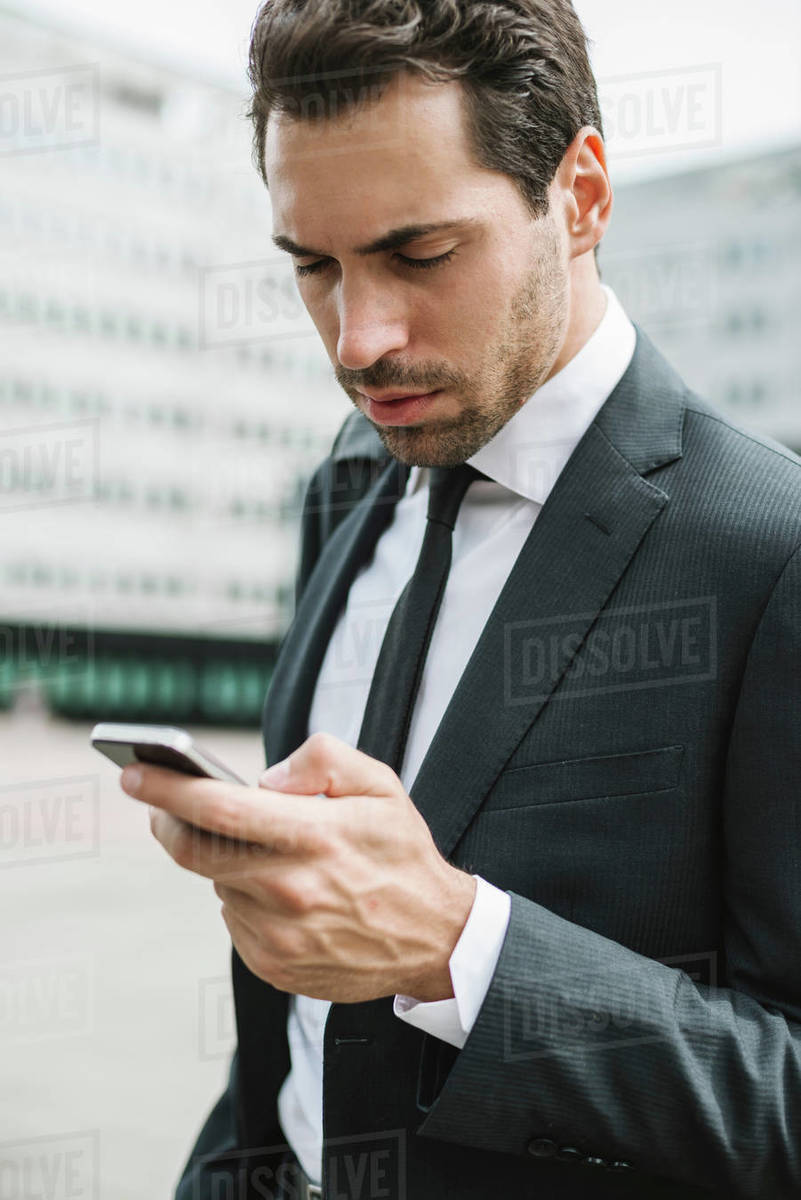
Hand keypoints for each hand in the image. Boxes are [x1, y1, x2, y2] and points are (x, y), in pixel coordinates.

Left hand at [121, 732, 476, 1002]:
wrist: (435, 939)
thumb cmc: (403, 856)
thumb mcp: (379, 784)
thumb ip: (320, 760)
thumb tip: (264, 779)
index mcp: (314, 837)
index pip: (218, 810)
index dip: (168, 790)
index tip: (135, 775)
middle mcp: (289, 888)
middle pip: (195, 852)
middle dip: (169, 822)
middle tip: (166, 807)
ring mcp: (278, 933)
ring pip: (218, 883)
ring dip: (227, 862)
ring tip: (271, 855)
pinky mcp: (272, 964)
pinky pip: (233, 919)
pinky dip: (245, 897)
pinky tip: (283, 893)